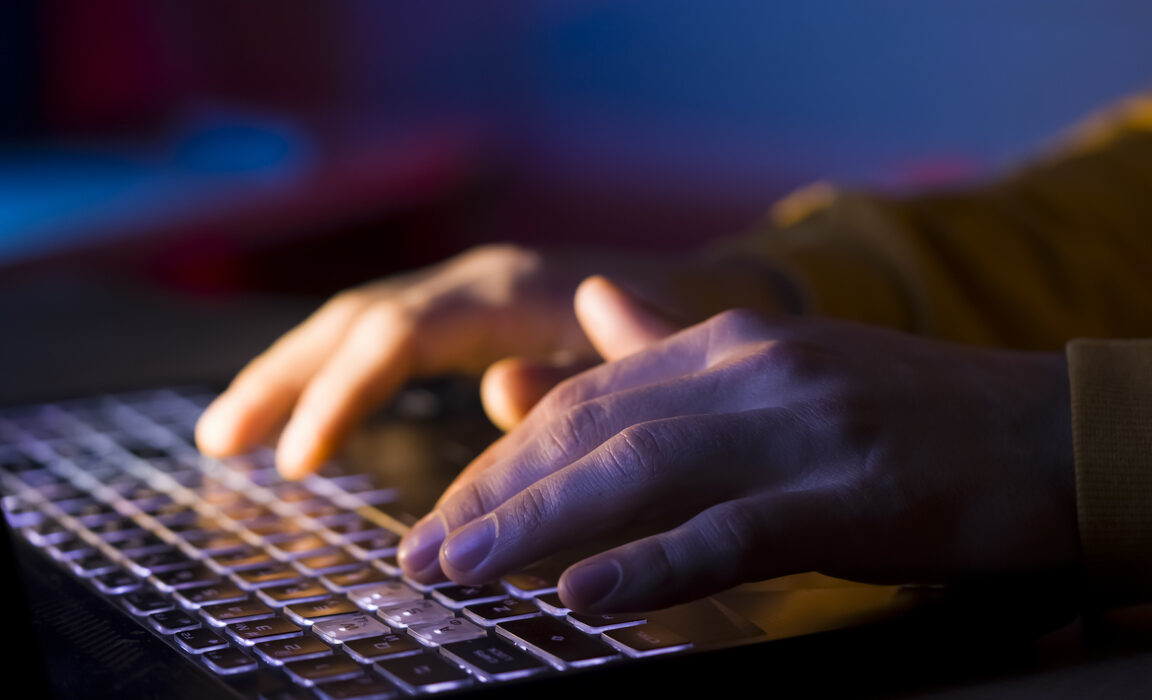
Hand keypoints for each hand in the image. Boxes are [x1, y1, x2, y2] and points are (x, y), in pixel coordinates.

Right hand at [195, 244, 789, 477]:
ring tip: (226, 434)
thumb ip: (579, 377)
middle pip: (356, 320)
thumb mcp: (643, 364)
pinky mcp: (466, 312)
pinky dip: (331, 371)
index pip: (399, 335)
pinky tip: (298, 414)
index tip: (299, 461)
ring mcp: (467, 291)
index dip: (343, 395)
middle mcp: (476, 281)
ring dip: (290, 373)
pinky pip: (381, 334)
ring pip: (356, 322)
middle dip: (284, 379)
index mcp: (511, 292)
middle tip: (220, 443)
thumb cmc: (684, 335)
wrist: (715, 289)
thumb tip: (496, 392)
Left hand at [399, 278, 1077, 612]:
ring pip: (642, 474)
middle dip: (496, 492)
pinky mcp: (855, 495)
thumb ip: (676, 342)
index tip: (446, 509)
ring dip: (539, 525)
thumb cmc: (912, 413)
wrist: (1055, 435)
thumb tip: (586, 309)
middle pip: (594, 429)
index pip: (588, 393)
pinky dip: (650, 564)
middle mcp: (755, 367)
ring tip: (463, 571)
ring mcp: (805, 428)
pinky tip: (582, 597)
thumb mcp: (785, 362)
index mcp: (734, 338)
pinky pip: (732, 532)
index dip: (504, 454)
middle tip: (423, 552)